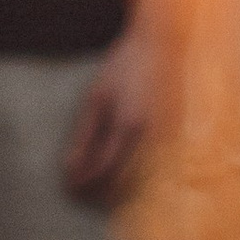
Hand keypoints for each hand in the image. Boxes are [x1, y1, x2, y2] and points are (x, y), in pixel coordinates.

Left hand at [63, 28, 154, 201]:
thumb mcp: (96, 98)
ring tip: (90, 184)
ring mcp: (165, 138)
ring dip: (113, 185)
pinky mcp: (171, 135)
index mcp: (128, 127)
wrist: (159, 45)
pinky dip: (130, 172)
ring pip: (137, 177)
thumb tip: (71, 167)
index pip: (104, 170)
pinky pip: (149, 164)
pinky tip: (114, 170)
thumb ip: (85, 136)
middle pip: (122, 181)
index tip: (69, 189)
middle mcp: (150, 138)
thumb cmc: (123, 67)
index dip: (85, 183)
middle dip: (97, 191)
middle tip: (76, 193)